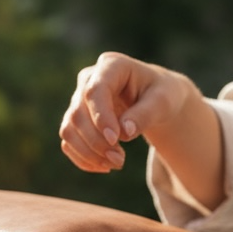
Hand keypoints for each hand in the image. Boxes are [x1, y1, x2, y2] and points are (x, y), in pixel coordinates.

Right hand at [59, 52, 193, 172]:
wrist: (155, 99)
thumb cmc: (161, 95)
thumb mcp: (163, 102)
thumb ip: (145, 114)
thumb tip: (124, 133)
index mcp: (111, 65)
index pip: (95, 91)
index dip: (101, 117)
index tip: (116, 140)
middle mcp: (89, 79)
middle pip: (78, 113)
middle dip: (97, 142)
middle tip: (120, 160)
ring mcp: (79, 99)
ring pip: (69, 129)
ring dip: (89, 153)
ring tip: (116, 164)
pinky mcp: (76, 119)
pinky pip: (69, 141)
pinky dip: (83, 158)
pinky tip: (104, 166)